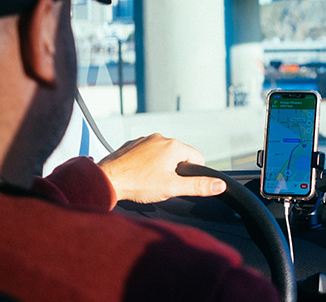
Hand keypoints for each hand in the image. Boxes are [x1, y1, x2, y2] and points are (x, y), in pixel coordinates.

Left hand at [98, 133, 226, 203]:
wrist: (105, 180)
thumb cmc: (137, 184)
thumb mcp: (172, 188)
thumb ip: (198, 186)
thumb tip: (220, 185)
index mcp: (174, 146)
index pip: (197, 158)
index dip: (191, 174)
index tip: (177, 183)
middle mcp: (160, 138)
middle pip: (179, 155)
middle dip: (174, 170)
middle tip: (160, 184)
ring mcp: (144, 139)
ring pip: (162, 154)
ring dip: (159, 166)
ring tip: (147, 180)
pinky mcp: (131, 144)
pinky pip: (146, 153)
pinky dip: (145, 163)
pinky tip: (137, 174)